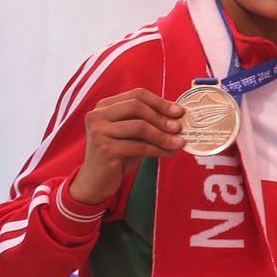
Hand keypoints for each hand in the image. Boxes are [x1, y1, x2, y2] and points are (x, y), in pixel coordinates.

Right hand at [70, 89, 184, 206]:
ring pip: (139, 126)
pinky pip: (139, 146)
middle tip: (179, 127)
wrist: (97, 181)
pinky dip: (158, 149)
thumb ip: (149, 122)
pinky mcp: (104, 149)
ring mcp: (99, 131)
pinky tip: (169, 153)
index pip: (137, 95)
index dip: (160, 102)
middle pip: (137, 106)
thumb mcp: (134, 134)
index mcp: (104, 106)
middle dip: (161, 117)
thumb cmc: (118, 154)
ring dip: (163, 135)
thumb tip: (178, 115)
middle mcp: (97, 115)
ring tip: (178, 143)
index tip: (179, 111)